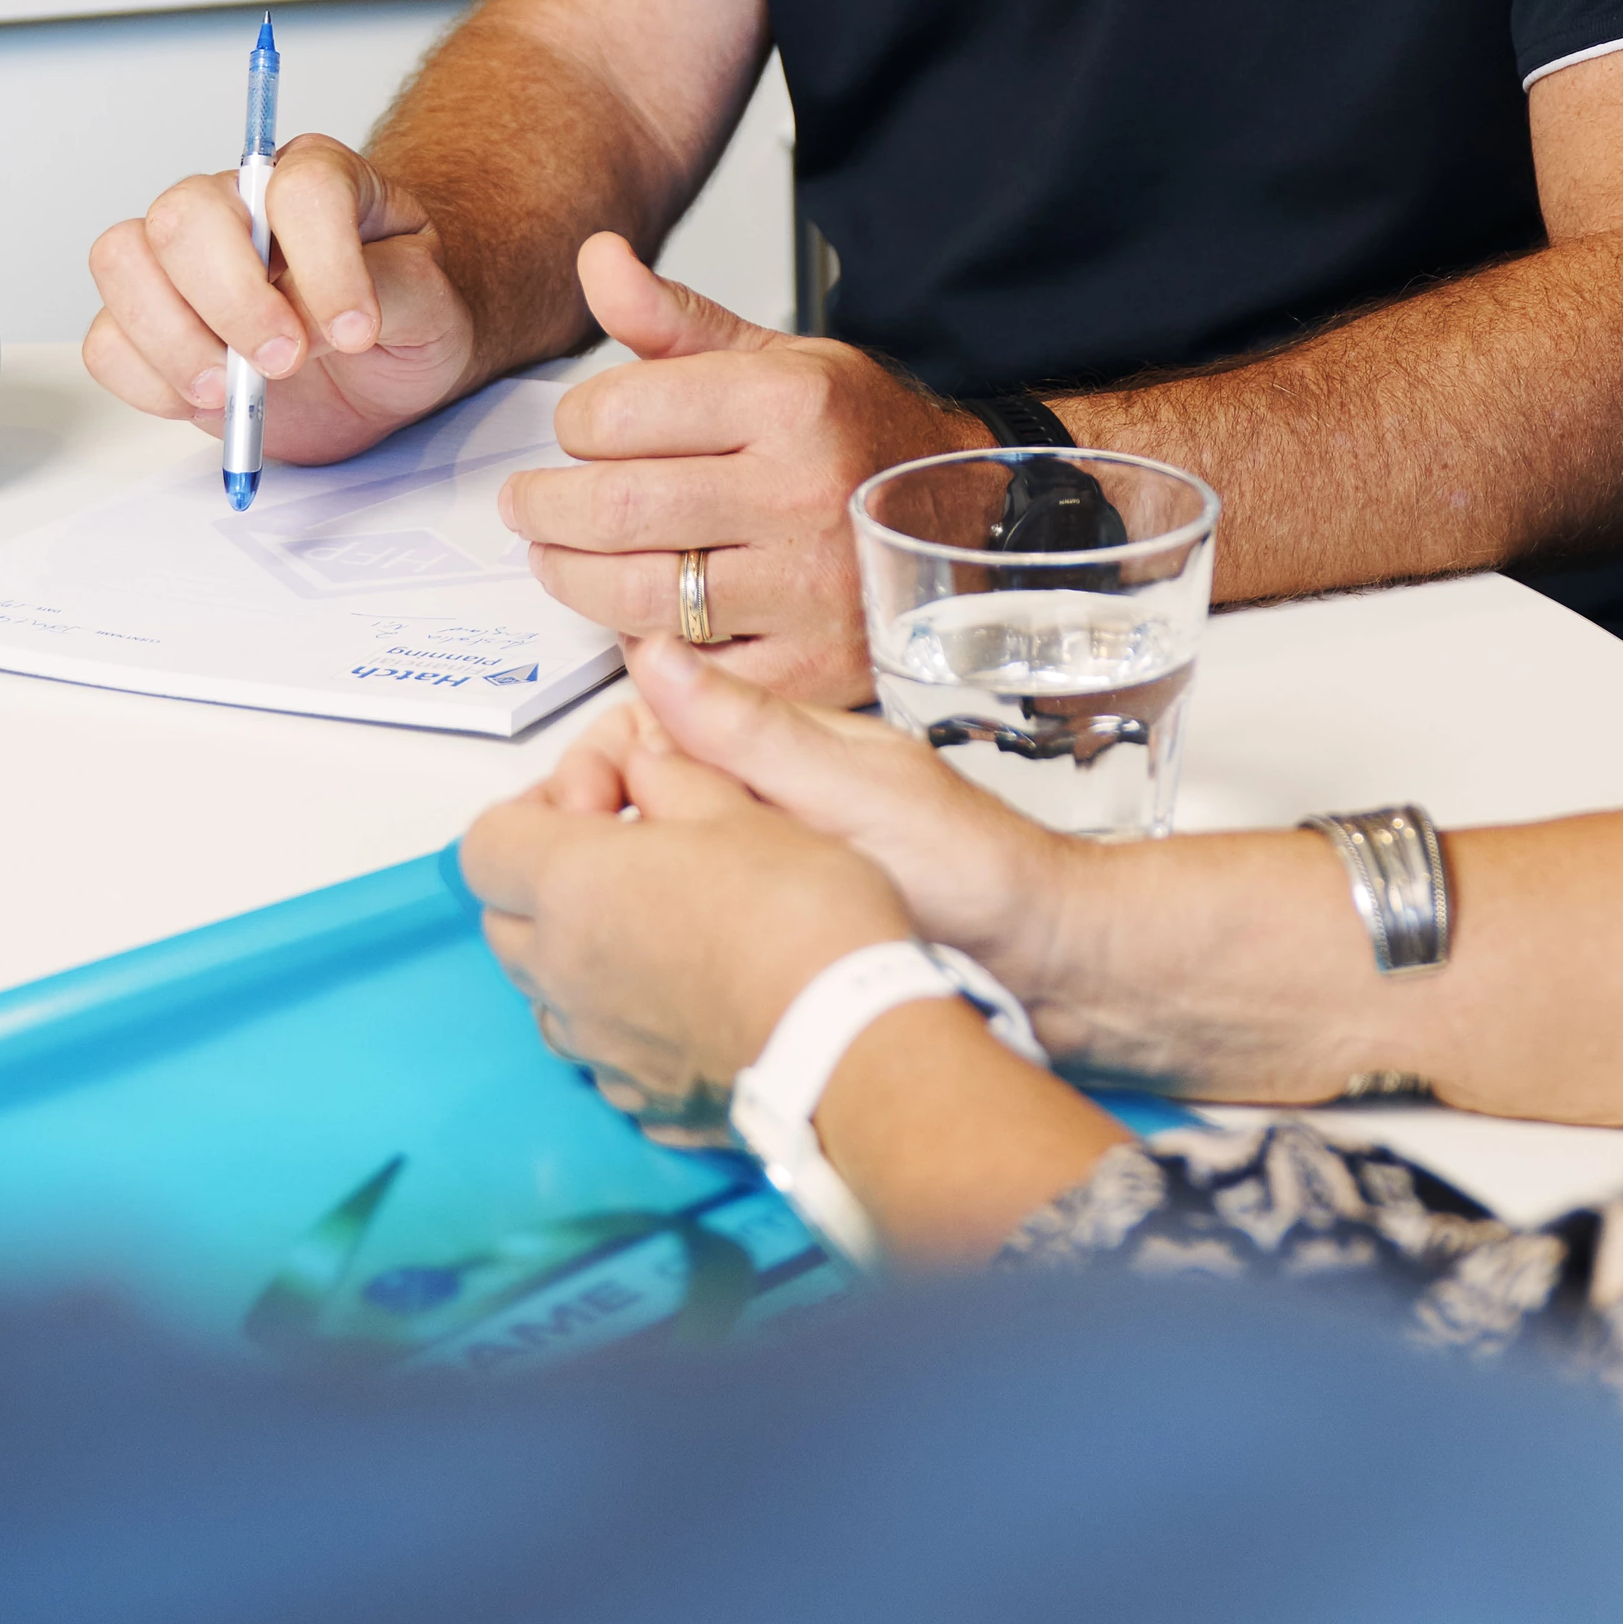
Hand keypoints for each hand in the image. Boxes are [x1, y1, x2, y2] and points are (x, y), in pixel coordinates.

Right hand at [83, 130, 481, 459]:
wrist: (380, 365)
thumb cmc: (403, 315)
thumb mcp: (431, 304)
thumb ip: (386, 295)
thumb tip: (314, 319)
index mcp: (317, 178)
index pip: (301, 188)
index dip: (325, 262)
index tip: (355, 331)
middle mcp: (237, 204)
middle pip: (187, 214)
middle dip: (232, 301)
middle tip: (284, 362)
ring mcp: (182, 261)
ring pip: (122, 261)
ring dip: (173, 339)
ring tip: (231, 390)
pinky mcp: (150, 324)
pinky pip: (106, 340)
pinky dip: (146, 381)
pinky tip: (205, 401)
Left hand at [461, 706, 909, 1130]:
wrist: (847, 1044)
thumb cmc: (799, 921)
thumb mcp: (741, 809)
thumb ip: (675, 778)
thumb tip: (649, 763)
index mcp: (570, 886)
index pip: (485, 845)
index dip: (528, 814)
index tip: (589, 805)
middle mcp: (561, 971)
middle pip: (505, 920)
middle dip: (547, 885)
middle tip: (622, 858)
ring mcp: (594, 1044)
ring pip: (548, 993)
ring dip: (580, 957)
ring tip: (657, 930)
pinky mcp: (636, 1095)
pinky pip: (602, 1052)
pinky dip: (626, 1021)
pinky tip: (687, 999)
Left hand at [496, 235, 981, 695]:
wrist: (966, 518)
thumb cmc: (856, 437)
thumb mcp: (777, 359)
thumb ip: (674, 319)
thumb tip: (597, 259)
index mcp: (791, 404)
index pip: (623, 412)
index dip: (573, 423)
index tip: (573, 432)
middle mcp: (803, 493)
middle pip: (619, 508)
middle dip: (545, 508)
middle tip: (527, 505)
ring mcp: (808, 588)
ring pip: (637, 594)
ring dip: (571, 578)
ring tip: (557, 558)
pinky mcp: (809, 664)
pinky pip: (687, 665)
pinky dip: (641, 644)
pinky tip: (633, 613)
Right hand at [614, 626, 1106, 1032]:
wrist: (1053, 968)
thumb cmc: (979, 873)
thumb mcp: (859, 793)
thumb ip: (754, 733)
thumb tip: (652, 652)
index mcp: (776, 747)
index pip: (640, 729)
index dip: (590, 770)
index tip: (569, 821)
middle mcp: (762, 797)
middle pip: (633, 795)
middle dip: (588, 833)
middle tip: (573, 893)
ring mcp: (767, 861)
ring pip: (653, 859)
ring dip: (617, 886)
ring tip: (597, 934)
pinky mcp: (775, 926)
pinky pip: (690, 916)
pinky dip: (658, 933)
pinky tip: (648, 971)